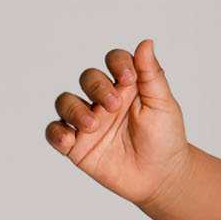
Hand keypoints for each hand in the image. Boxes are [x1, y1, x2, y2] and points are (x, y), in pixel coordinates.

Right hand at [45, 39, 192, 208]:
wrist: (162, 177)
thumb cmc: (165, 138)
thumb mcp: (162, 105)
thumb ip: (151, 74)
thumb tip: (146, 42)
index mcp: (127, 87)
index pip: (114, 61)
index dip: (118, 63)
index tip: (128, 78)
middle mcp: (104, 100)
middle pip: (88, 78)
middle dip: (97, 87)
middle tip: (114, 107)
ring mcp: (89, 122)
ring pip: (65, 102)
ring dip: (75, 110)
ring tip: (93, 125)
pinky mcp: (77, 145)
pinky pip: (55, 132)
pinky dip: (57, 133)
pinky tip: (70, 140)